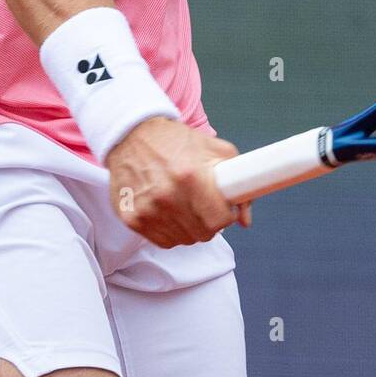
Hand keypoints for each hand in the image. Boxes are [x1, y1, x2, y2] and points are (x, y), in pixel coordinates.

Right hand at [105, 117, 251, 246]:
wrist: (130, 135)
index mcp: (190, 176)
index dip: (226, 215)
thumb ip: (238, 179)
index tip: (224, 208)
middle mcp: (167, 196)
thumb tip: (245, 219)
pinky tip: (168, 210)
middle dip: (209, 221)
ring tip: (183, 203)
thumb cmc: (174, 140)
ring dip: (189, 227)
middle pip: (203, 233)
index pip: (219, 220)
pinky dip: (170, 230)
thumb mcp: (213, 149)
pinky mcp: (132, 219)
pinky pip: (163, 241)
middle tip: (203, 204)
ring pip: (184, 240)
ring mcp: (148, 210)